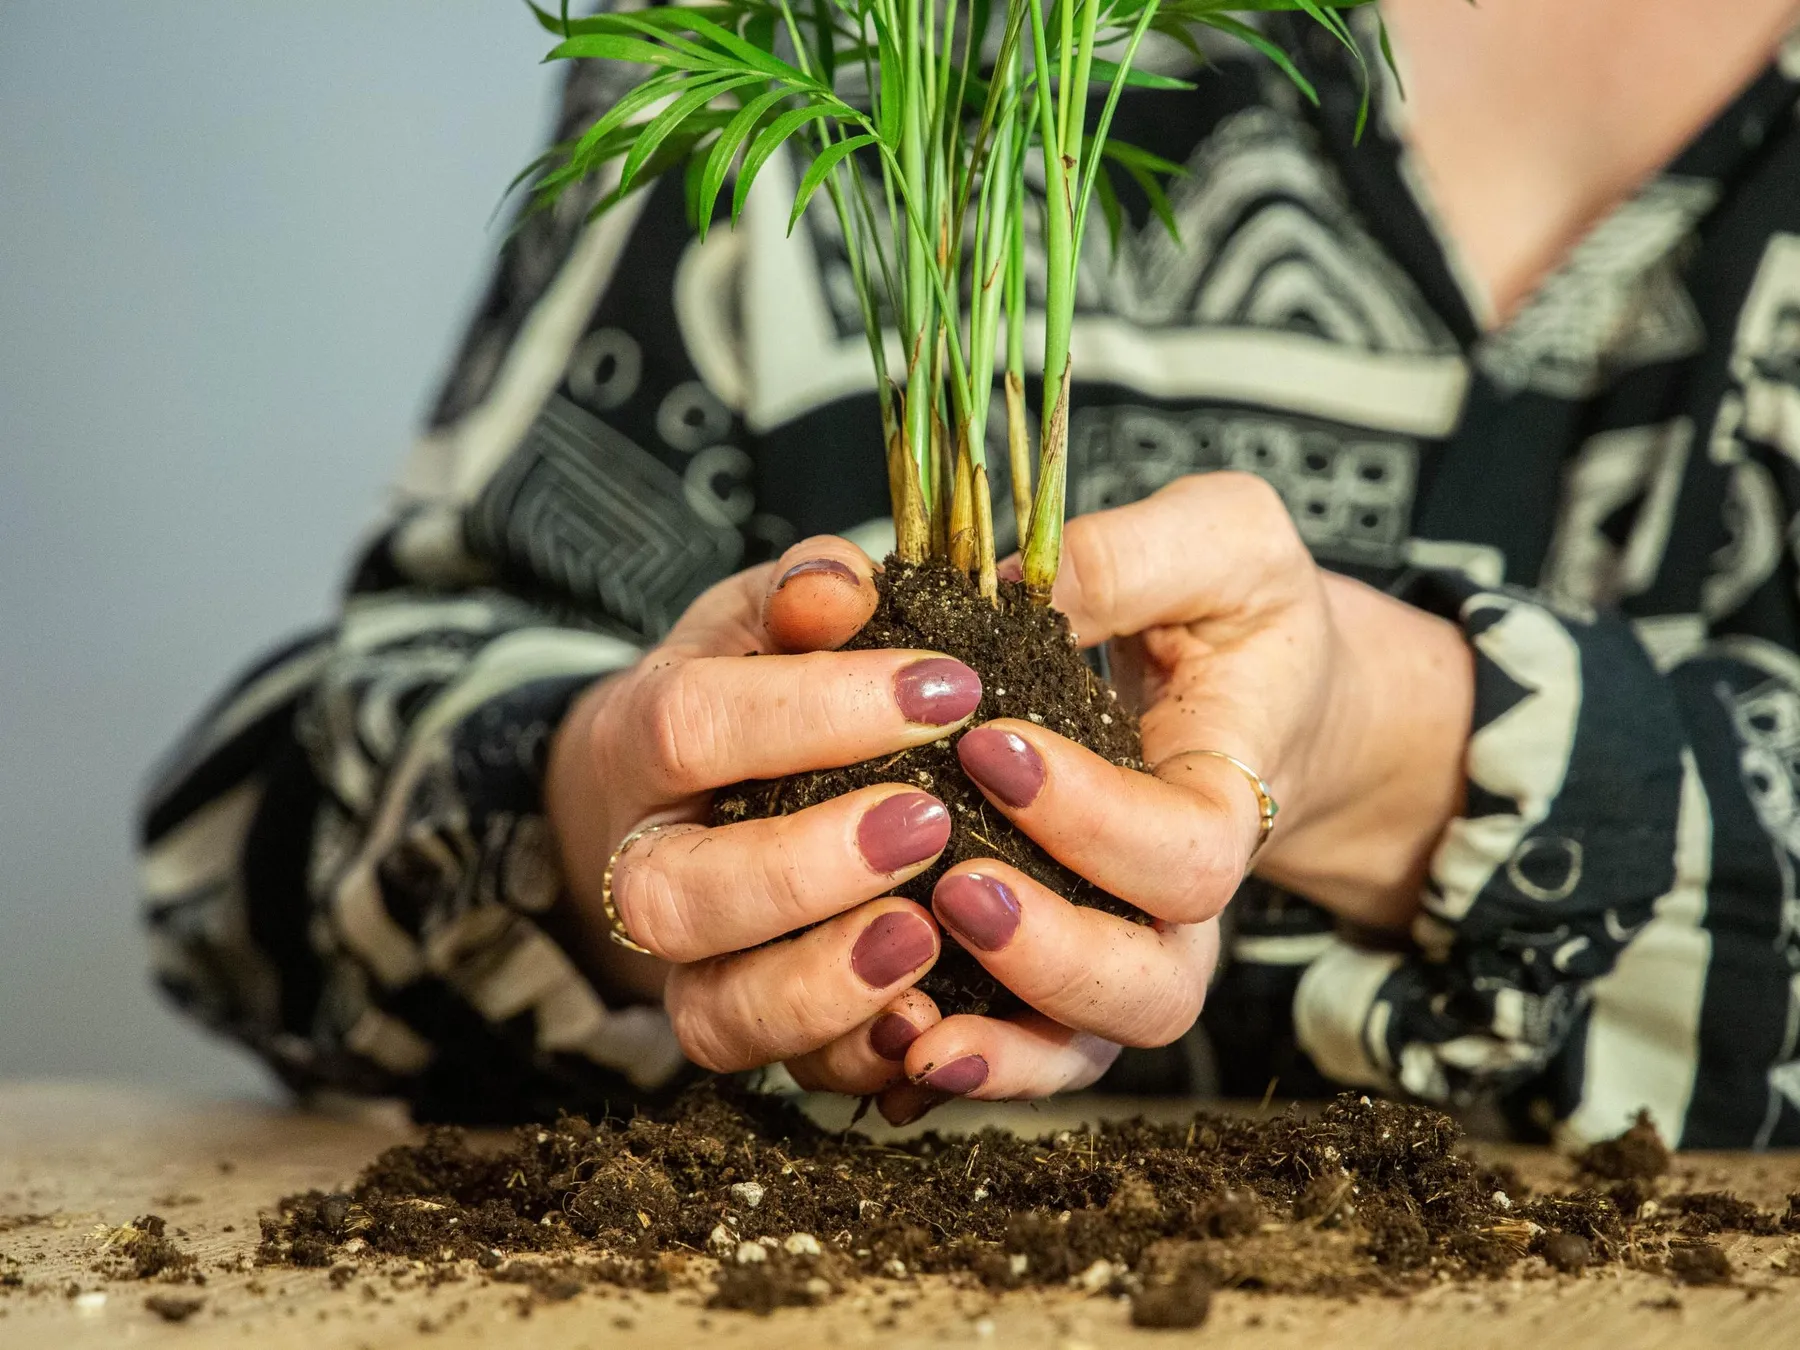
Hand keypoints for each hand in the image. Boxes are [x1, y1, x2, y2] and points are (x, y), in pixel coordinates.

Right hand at [546, 536, 974, 1091]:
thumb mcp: (759, 620)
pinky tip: (938, 1017)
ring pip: (715, 1012)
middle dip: (805, 867)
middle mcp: (643, 870)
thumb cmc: (743, 688)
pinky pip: (785, 1075)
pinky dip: (860, 1056)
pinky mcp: (746, 1027)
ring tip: (927, 934)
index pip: (692, 727)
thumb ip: (799, 594)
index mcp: (638, 744)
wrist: (680, 797)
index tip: (950, 688)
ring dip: (825, 985)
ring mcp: (688, 966)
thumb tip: (840, 582)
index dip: (815, 711)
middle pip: (678, 896)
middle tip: (929, 821)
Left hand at [890, 472, 1472, 1118]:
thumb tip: (1007, 586)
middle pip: (1150, 986)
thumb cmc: (1238, 616)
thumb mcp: (1219, 545)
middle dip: (1050, 951)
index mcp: (1231, 801)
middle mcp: (1180, 906)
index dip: (1095, 817)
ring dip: (999, 1038)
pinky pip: (1018, 1054)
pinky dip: (957, 1062)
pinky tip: (883, 1044)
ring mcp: (1119, 953)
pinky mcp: (1052, 974)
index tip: (991, 745)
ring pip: (1082, 1046)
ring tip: (905, 1009)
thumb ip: (1129, 559)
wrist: (1252, 695)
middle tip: (954, 883)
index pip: (1188, 850)